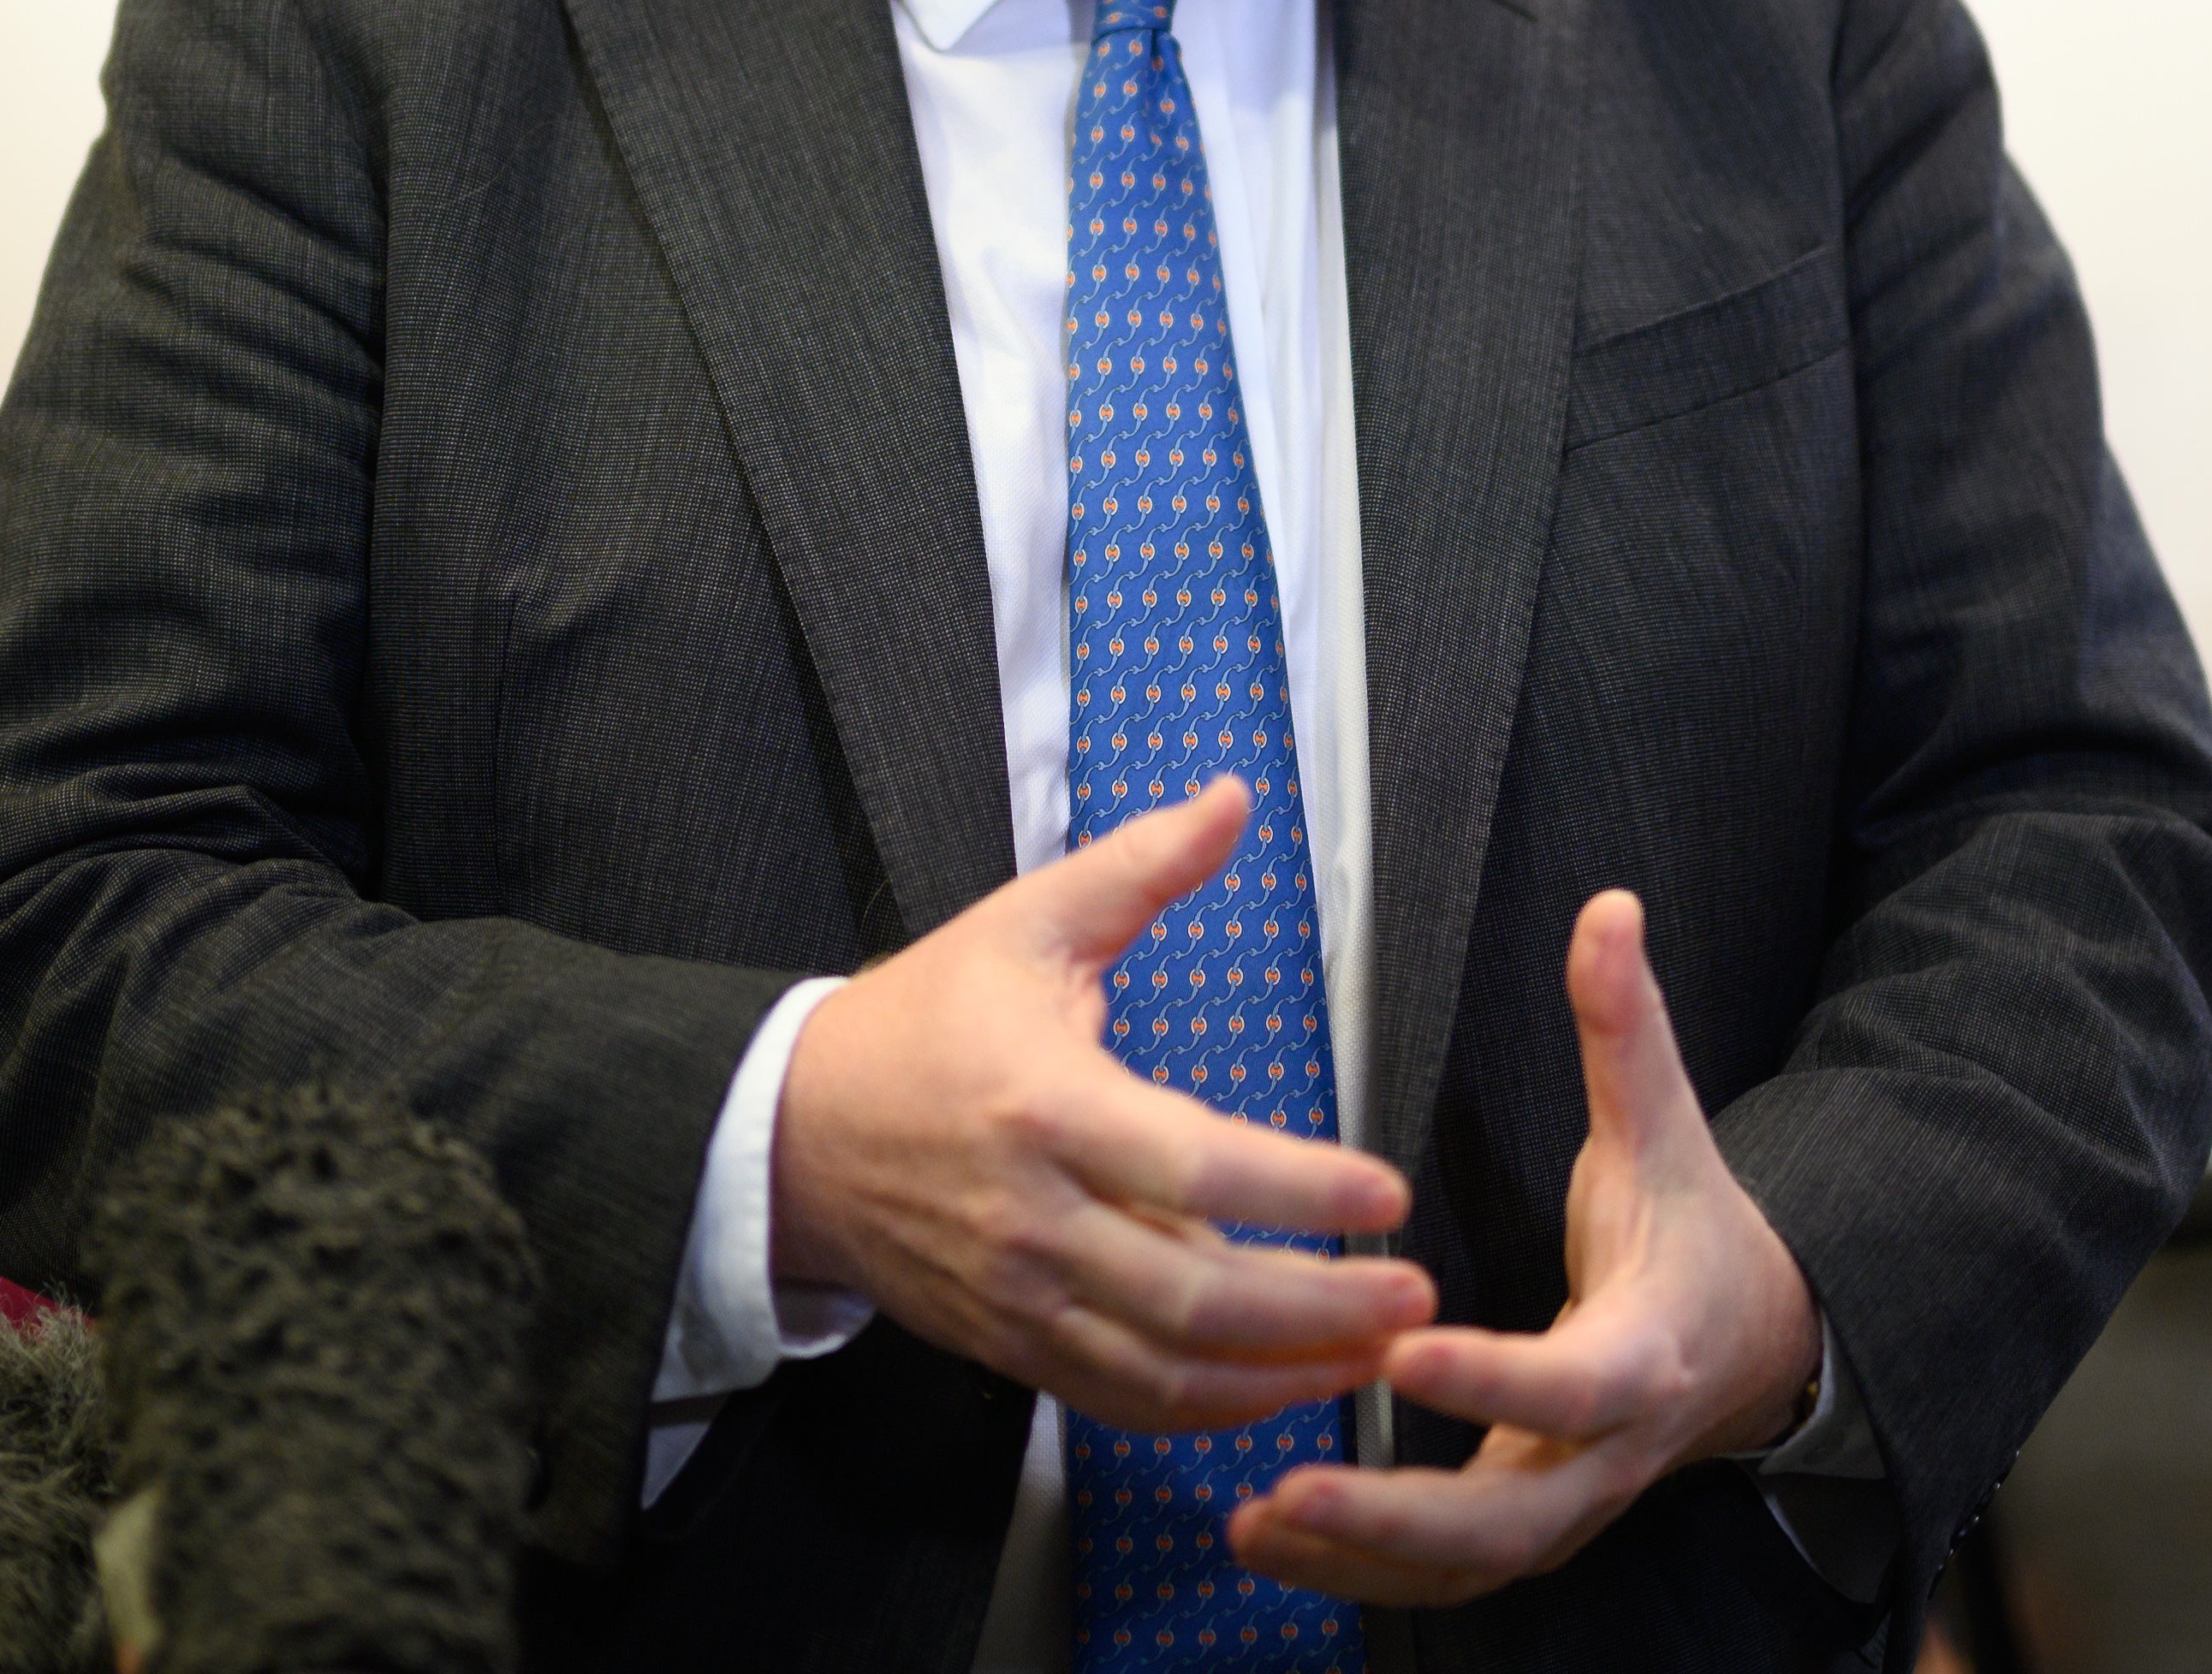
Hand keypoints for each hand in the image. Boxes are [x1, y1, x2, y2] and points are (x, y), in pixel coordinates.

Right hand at [770, 775, 1432, 1433]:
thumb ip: (1138, 868)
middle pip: (1193, 1294)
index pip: (1191, 1166)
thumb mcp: (1025, 925)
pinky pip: (1125, 1401)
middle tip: (1415, 1298)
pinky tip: (1287, 1386)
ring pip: (1168, 1370)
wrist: (796, 1133)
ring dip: (1284, 1375)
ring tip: (1376, 1353)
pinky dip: (1214, 1409)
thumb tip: (1232, 801)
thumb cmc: (920, 1023)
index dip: (1296, 1187)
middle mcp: (1035, 1217)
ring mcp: (1022, 1296)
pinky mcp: (1013, 1346)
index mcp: (1045, 1106)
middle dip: (1319, 1306)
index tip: (1386, 1190)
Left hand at [1227, 888, 1820, 1606]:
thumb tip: (1609, 910)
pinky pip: (1448, 1572)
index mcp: (1648, 1352)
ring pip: (1471, 1563)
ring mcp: (1570, 1500)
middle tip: (1290, 1487)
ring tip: (1255, 1520)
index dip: (1494, 1379)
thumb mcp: (1666, 1127)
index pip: (1574, 1384)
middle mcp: (1610, 1450)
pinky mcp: (1531, 1524)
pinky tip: (1270, 1536)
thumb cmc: (1691, 1230)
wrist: (1752, 1344)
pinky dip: (1362, 1569)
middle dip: (1398, 1514)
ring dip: (1362, 1555)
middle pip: (1513, 1519)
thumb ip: (1626, 1029)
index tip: (1402, 1350)